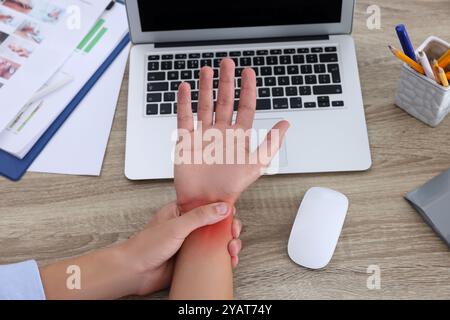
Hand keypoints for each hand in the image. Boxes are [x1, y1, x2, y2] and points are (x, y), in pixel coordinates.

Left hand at [122, 202, 242, 295]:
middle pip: (216, 223)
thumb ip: (200, 216)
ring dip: (228, 244)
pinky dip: (222, 258)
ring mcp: (191, 243)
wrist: (134, 272)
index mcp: (182, 211)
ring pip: (216, 241)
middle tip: (234, 234)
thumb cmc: (146, 246)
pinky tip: (227, 261)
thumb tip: (222, 207)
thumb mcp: (176, 227)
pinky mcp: (192, 258)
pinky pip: (211, 256)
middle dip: (229, 228)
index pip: (207, 204)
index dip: (223, 208)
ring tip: (232, 250)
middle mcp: (188, 226)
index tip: (233, 213)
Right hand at [174, 58, 289, 210]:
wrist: (205, 200)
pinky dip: (184, 102)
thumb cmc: (230, 186)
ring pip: (205, 104)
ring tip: (207, 70)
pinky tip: (185, 88)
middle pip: (225, 100)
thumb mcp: (256, 165)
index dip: (247, 89)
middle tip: (226, 63)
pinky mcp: (186, 140)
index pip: (245, 107)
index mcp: (238, 136)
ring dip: (206, 87)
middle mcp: (221, 132)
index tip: (248, 71)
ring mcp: (203, 134)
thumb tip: (286, 124)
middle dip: (226, 81)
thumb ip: (271, 144)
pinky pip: (184, 117)